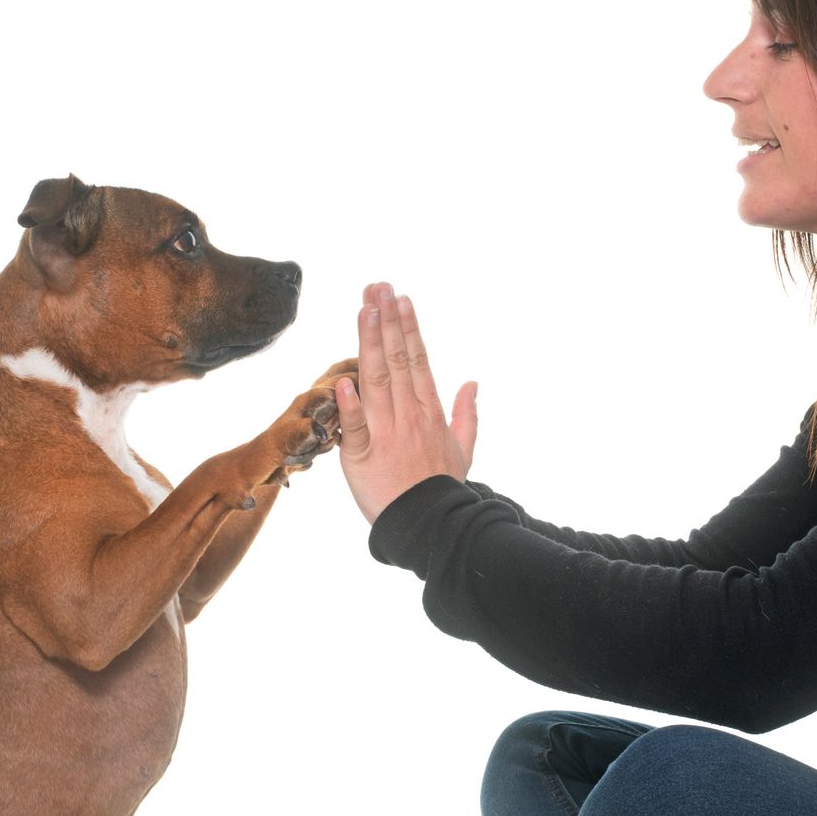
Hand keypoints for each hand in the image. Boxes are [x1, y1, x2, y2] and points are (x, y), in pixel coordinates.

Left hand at [335, 283, 477, 523]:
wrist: (431, 527)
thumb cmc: (444, 488)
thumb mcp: (465, 449)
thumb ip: (467, 413)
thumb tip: (473, 383)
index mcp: (429, 411)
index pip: (417, 360)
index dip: (408, 327)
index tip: (400, 298)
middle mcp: (409, 415)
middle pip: (397, 360)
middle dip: (387, 321)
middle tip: (378, 287)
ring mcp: (386, 434)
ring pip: (377, 381)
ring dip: (370, 343)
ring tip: (365, 309)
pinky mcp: (362, 457)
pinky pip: (355, 428)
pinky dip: (349, 406)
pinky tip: (343, 380)